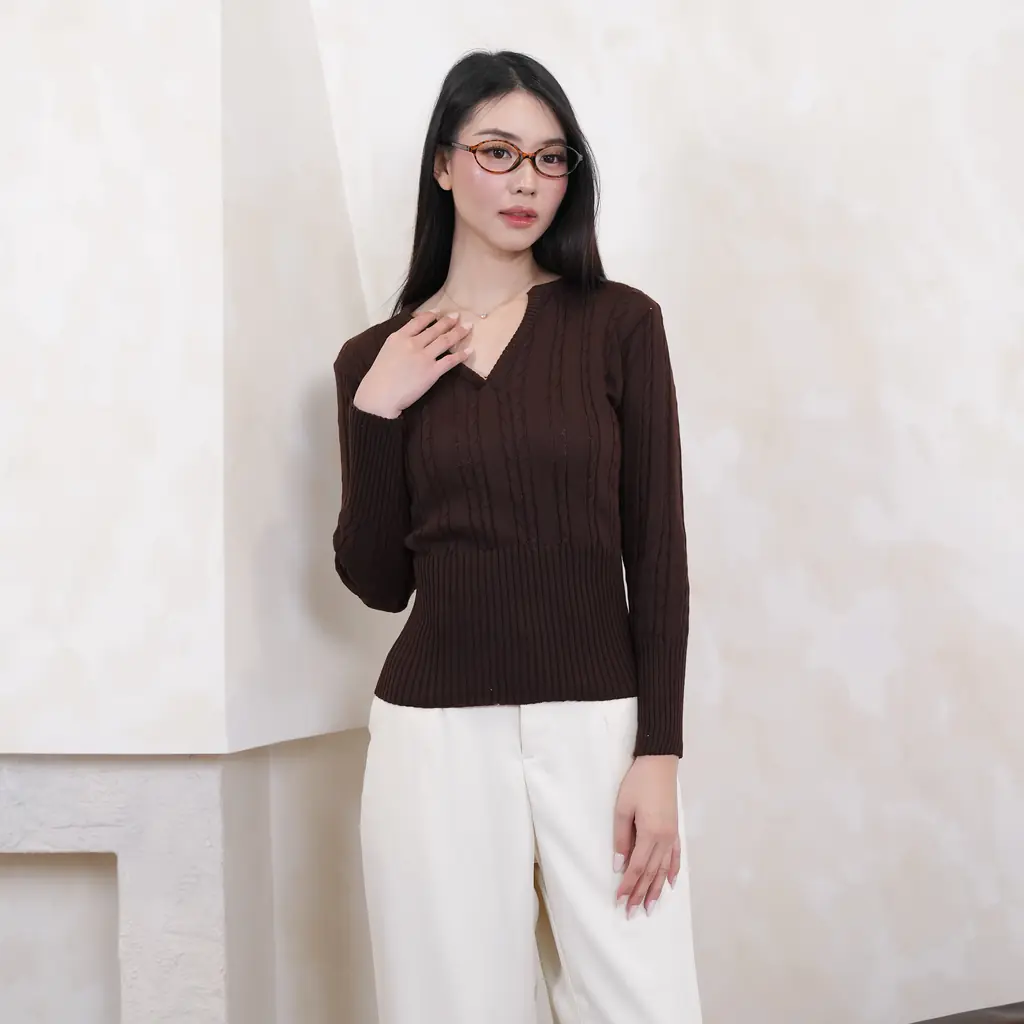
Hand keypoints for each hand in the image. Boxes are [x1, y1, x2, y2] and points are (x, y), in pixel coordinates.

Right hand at [353, 311, 472, 418]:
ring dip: (458, 333)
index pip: (418, 321)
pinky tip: (469, 350)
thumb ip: (400, 342)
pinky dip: (462, 354)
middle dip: (448, 321)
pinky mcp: (432, 372)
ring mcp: (424, 357)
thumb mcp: (387, 351)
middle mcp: (413, 343)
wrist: (379, 395)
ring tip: (467, 327)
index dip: (431, 315)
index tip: (439, 311)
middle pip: (435, 329)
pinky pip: (451, 360)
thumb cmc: (379, 377)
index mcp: (399, 337)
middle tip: (457, 316)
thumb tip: (412, 337)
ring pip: (445, 341)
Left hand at [613, 754, 680, 917]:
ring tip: (650, 908)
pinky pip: (675, 856)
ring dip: (656, 890)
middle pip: (651, 873)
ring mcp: (672, 835)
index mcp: (650, 834)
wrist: (659, 763)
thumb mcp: (622, 808)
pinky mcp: (675, 829)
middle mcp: (664, 839)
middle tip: (631, 913)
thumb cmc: (637, 783)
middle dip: (640, 894)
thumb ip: (621, 838)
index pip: (637, 868)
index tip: (619, 902)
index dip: (628, 886)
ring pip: (664, 869)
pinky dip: (672, 872)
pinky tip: (669, 883)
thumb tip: (618, 864)